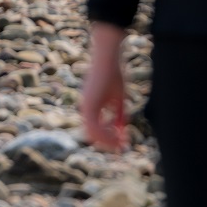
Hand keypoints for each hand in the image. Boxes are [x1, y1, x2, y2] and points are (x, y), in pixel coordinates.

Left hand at [81, 22, 128, 151]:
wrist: (108, 58)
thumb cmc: (114, 73)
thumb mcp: (119, 97)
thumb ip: (119, 113)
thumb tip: (121, 130)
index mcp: (91, 106)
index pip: (95, 129)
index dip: (107, 138)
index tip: (121, 141)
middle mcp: (85, 107)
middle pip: (92, 134)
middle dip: (107, 142)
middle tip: (120, 147)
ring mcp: (85, 106)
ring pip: (91, 133)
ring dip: (106, 140)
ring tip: (120, 143)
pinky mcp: (89, 104)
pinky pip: (94, 126)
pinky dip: (105, 133)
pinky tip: (116, 134)